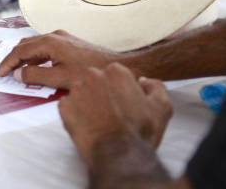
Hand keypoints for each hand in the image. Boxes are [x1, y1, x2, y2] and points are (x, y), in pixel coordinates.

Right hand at [0, 30, 121, 88]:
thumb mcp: (60, 78)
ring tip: (17, 69)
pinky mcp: (70, 42)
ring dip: (24, 56)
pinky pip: (45, 46)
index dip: (7, 63)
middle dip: (13, 57)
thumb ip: (36, 76)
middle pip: (25, 44)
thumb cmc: (90, 73)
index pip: (20, 51)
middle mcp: (54, 35)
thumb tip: (17, 74)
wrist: (118, 66)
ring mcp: (63, 37)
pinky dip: (35, 56)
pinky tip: (37, 67)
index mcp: (49, 42)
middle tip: (4, 71)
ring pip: (35, 44)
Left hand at [58, 63, 172, 166]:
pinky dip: (75, 114)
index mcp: (116, 72)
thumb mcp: (161, 107)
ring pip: (81, 92)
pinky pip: (68, 106)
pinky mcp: (64, 106)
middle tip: (110, 112)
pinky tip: (86, 126)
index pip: (115, 75)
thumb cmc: (140, 130)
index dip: (120, 90)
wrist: (119, 154)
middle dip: (101, 93)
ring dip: (87, 102)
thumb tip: (143, 80)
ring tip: (98, 120)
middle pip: (96, 81)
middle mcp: (93, 75)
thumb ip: (155, 87)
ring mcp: (76, 90)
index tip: (123, 103)